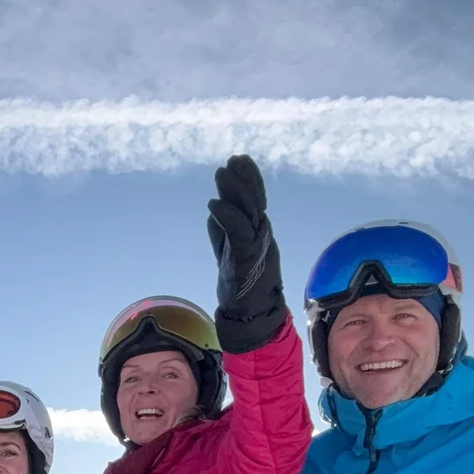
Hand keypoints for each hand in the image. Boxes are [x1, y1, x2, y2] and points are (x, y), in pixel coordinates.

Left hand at [206, 153, 286, 353]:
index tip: (237, 160)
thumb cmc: (242, 285)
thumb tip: (214, 213)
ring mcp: (256, 245)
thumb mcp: (229, 253)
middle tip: (233, 160)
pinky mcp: (247, 258)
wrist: (252, 314)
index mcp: (256, 231)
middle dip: (243, 178)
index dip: (248, 178)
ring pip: (249, 211)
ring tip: (222, 172)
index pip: (254, 199)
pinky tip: (213, 205)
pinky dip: (227, 217)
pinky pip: (238, 232)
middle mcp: (260, 234)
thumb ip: (223, 234)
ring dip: (235, 191)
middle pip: (253, 200)